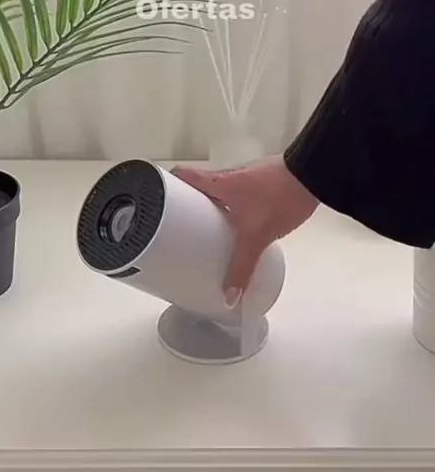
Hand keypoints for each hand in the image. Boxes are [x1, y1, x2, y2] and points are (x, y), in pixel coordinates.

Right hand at [172, 156, 318, 304]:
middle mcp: (225, 176)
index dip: (165, 186)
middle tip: (179, 229)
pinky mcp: (259, 182)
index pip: (180, 175)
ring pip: (216, 192)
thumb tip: (230, 296)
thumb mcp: (257, 237)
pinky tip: (235, 227)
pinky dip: (228, 209)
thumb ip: (242, 267)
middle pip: (195, 186)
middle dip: (186, 206)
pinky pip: (234, 196)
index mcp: (216, 182)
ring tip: (204, 232)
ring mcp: (244, 178)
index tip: (158, 204)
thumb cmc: (279, 198)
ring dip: (208, 208)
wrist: (314, 176)